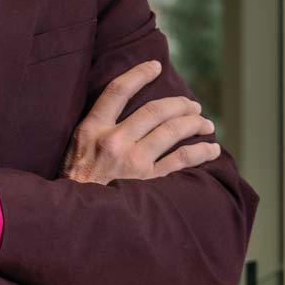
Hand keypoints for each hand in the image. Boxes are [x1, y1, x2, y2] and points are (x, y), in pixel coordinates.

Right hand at [60, 60, 221, 184]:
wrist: (73, 218)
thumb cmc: (74, 182)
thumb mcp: (74, 147)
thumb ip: (94, 128)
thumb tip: (119, 109)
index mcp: (92, 128)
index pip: (118, 91)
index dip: (139, 74)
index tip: (156, 66)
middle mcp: (114, 141)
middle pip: (154, 111)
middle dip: (180, 104)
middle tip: (193, 105)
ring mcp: (132, 162)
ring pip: (172, 132)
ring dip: (194, 124)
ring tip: (206, 123)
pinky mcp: (147, 182)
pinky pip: (181, 161)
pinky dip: (200, 152)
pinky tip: (211, 149)